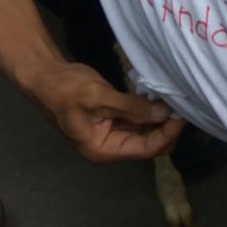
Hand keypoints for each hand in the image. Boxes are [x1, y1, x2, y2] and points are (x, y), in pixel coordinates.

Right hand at [24, 61, 185, 162]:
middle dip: (166, 128)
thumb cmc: (65, 89)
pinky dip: (149, 111)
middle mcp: (110, 147)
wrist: (44, 76)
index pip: (146, 149)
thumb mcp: (99, 97)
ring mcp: (112, 133)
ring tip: (176, 102)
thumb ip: (132, 107)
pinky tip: (161, 98)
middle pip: (148, 144)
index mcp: (104, 150)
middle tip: (183, 107)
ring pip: (145, 131)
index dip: (166, 134)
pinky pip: (138, 119)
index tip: (181, 117)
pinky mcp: (113, 119)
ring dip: (159, 119)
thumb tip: (164, 114)